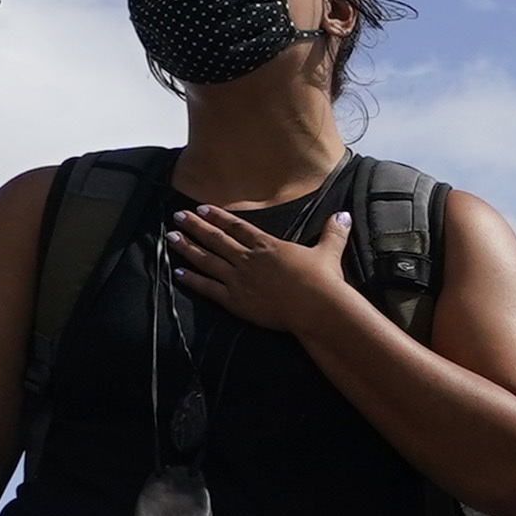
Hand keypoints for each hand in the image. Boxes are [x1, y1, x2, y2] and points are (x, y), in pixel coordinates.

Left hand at [167, 199, 363, 339]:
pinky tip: (179, 273)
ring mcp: (239, 279)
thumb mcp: (329, 252)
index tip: (202, 208)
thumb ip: (333, 233)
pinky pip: (208, 288)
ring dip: (187, 248)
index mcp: (268, 245)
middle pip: (216, 238)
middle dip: (195, 226)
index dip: (218, 216)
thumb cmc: (323, 281)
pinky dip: (192, 280)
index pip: (237, 226)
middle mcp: (248, 259)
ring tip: (171, 238)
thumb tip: (344, 215)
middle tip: (177, 217)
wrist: (316, 307)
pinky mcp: (236, 300)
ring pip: (207, 259)